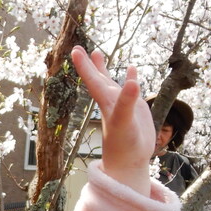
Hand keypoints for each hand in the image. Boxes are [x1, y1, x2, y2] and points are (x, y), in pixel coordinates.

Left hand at [70, 46, 154, 194]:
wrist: (131, 162)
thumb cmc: (124, 145)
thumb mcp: (124, 122)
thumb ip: (127, 102)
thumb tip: (133, 81)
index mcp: (105, 101)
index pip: (92, 79)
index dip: (83, 65)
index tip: (75, 50)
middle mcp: (111, 100)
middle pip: (97, 77)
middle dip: (88, 63)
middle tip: (79, 48)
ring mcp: (122, 104)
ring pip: (111, 81)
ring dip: (104, 68)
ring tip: (98, 53)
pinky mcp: (135, 109)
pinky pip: (131, 88)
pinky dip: (130, 78)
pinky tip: (132, 69)